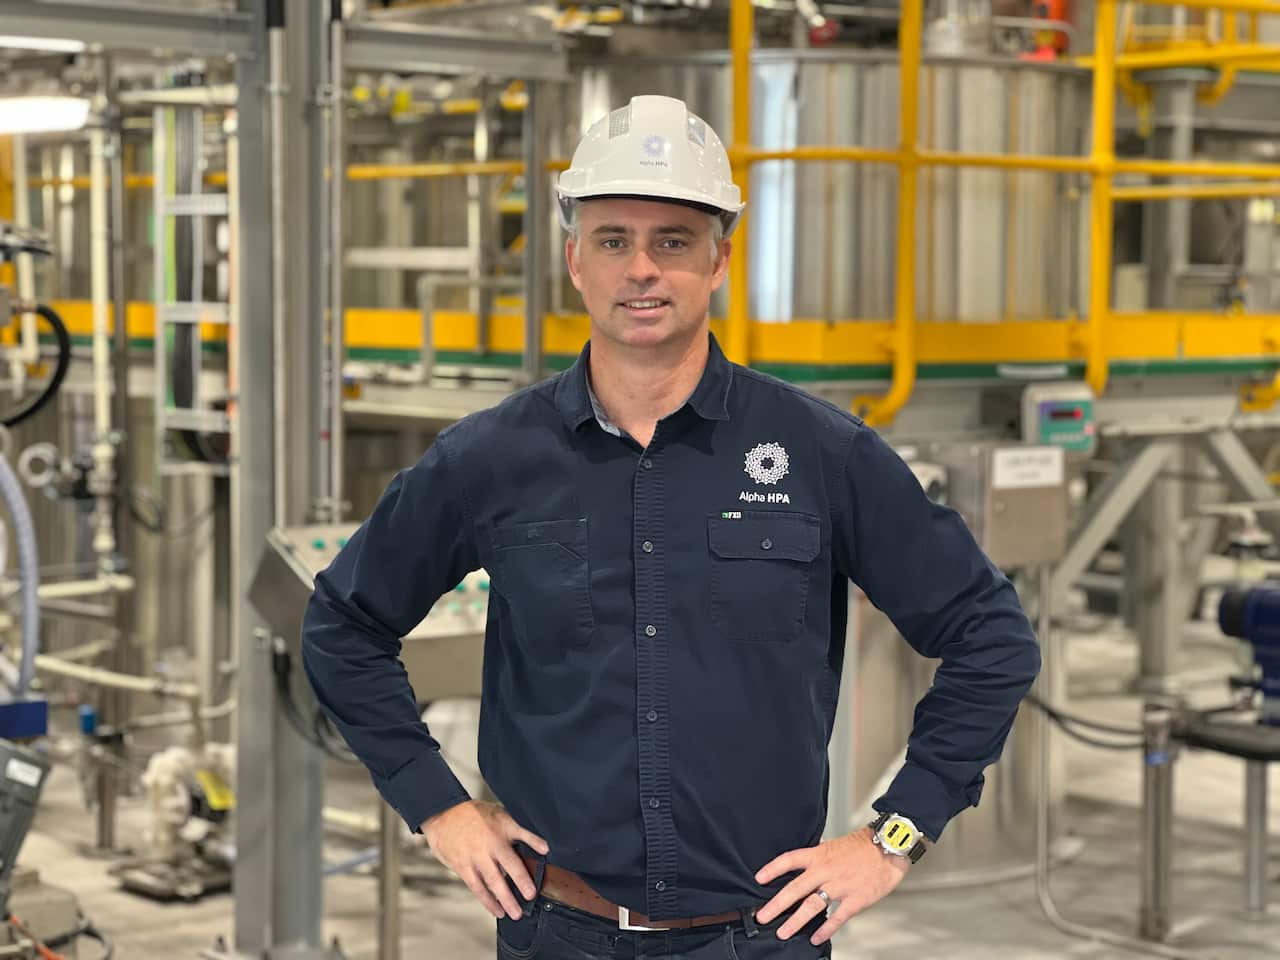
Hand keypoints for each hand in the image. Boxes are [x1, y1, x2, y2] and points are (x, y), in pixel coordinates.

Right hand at [421, 800, 550, 920]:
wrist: (444, 814)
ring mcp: (474, 859)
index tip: (534, 884)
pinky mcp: (462, 868)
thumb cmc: (474, 814)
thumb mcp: (502, 815)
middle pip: (503, 872)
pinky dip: (486, 900)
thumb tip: (544, 847)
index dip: (525, 871)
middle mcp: (487, 849)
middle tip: (525, 902)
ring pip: (490, 883)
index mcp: (499, 835)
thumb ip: (523, 833)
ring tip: (512, 913)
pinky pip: (476, 887)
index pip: (515, 856)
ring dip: (502, 900)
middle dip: (515, 889)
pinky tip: (495, 909)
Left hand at [754, 827, 909, 944]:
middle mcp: (826, 870)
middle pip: (796, 888)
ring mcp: (840, 886)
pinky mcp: (855, 899)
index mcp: (820, 854)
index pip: (789, 860)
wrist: (890, 847)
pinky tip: (816, 938)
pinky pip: (837, 918)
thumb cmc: (864, 846)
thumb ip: (819, 857)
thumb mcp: (835, 845)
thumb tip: (804, 865)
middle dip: (777, 904)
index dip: (773, 869)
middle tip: (762, 916)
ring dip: (796, 921)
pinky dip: (826, 929)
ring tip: (783, 932)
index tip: (759, 878)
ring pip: (813, 905)